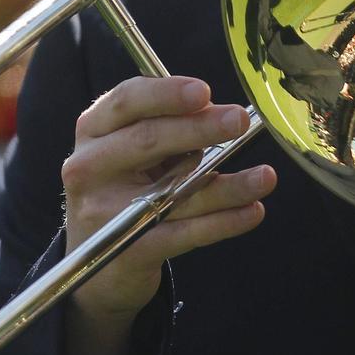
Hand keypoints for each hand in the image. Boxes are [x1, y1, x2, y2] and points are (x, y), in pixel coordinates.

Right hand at [60, 76, 274, 328]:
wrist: (97, 263)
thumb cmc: (123, 188)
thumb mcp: (129, 150)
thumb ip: (166, 126)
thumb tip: (218, 112)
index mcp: (93, 130)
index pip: (126, 101)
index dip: (166, 94)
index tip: (204, 91)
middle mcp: (90, 167)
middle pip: (148, 140)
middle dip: (199, 128)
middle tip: (239, 121)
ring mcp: (105, 211)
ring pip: (176, 192)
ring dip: (228, 184)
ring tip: (265, 176)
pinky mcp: (128, 249)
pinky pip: (185, 232)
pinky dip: (224, 222)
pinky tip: (252, 211)